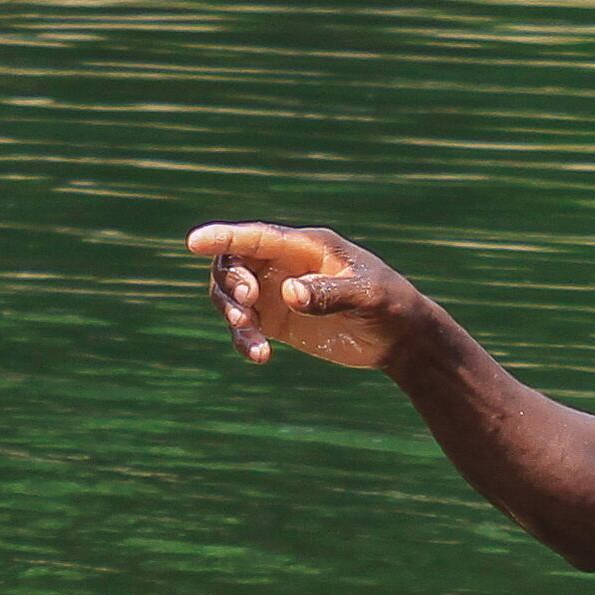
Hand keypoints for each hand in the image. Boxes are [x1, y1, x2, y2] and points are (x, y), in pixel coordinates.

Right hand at [187, 220, 424, 369]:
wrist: (400, 338)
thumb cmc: (389, 305)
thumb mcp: (366, 296)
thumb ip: (329, 293)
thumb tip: (288, 294)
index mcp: (305, 247)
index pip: (256, 238)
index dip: (223, 238)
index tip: (194, 242)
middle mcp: (284, 265)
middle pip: (233, 264)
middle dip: (230, 282)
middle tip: (246, 302)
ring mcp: (278, 293)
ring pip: (232, 297)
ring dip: (233, 316)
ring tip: (254, 342)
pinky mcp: (278, 321)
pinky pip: (245, 327)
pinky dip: (244, 340)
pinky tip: (260, 356)